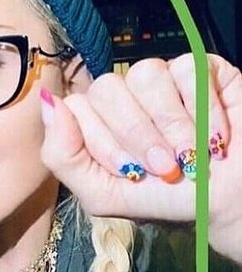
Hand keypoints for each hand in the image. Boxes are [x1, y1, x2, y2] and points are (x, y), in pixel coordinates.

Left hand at [39, 53, 241, 234]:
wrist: (225, 203)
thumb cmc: (162, 199)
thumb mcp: (101, 195)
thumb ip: (62, 155)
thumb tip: (47, 102)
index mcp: (94, 120)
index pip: (76, 108)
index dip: (103, 141)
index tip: (129, 172)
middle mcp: (123, 94)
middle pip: (108, 89)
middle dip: (138, 136)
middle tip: (164, 168)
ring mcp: (160, 78)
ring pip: (146, 74)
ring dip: (172, 124)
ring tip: (191, 155)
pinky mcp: (199, 68)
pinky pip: (189, 69)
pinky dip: (204, 110)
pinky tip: (214, 136)